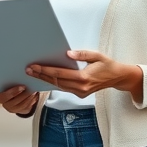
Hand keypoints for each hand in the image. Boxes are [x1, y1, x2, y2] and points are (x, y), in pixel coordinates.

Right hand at [0, 85, 37, 115]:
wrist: (13, 96)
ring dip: (29, 98)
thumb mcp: (8, 84)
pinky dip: (32, 101)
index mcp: (1, 98)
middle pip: (15, 102)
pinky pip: (27, 107)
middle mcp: (6, 105)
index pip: (4, 97)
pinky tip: (34, 96)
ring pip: (22, 105)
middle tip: (30, 89)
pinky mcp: (21, 111)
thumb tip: (21, 77)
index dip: (13, 92)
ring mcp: (14, 109)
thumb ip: (11, 82)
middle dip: (23, 95)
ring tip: (34, 92)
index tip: (22, 87)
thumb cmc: (10, 87)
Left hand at [26, 50, 142, 101]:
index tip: (34, 66)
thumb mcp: (97, 55)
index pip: (60, 74)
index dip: (45, 70)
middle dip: (41, 75)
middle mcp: (81, 87)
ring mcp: (80, 92)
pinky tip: (45, 77)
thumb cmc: (107, 65)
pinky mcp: (80, 93)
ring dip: (45, 79)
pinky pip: (64, 88)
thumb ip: (83, 54)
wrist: (118, 77)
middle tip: (28, 70)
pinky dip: (54, 82)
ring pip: (58, 86)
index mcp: (84, 77)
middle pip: (56, 81)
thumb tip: (68, 53)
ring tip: (33, 73)